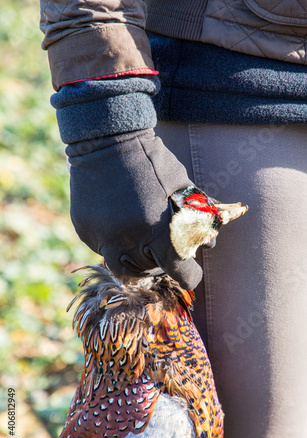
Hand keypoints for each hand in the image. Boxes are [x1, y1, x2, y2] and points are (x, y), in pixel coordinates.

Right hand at [67, 129, 202, 289]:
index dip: (189, 274)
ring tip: (139, 235)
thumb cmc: (153, 163)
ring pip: (121, 265)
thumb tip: (211, 242)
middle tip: (161, 248)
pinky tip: (117, 218)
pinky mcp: (84, 230)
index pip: (180, 272)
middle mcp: (128, 241)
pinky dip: (113, 241)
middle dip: (159, 264)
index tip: (189, 270)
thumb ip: (200, 217)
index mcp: (158, 232)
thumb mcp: (184, 187)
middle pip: (149, 272)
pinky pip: (101, 247)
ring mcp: (102, 237)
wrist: (108, 139)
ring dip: (134, 258)